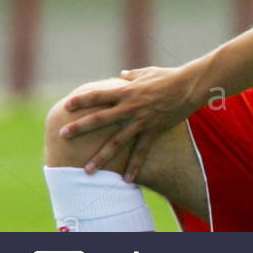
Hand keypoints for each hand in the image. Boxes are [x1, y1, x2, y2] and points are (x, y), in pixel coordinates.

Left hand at [59, 66, 201, 180]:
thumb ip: (131, 75)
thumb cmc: (169, 76)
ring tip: (87, 170)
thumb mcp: (147, 72)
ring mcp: (141, 121)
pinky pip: (141, 151)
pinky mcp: (153, 130)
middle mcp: (130, 107)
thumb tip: (121, 74)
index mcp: (126, 90)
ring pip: (117, 142)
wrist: (190, 86)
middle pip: (99, 119)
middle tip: (62, 135)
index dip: (81, 100)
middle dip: (79, 127)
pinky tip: (127, 181)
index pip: (98, 95)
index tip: (66, 106)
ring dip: (101, 157)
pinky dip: (134, 166)